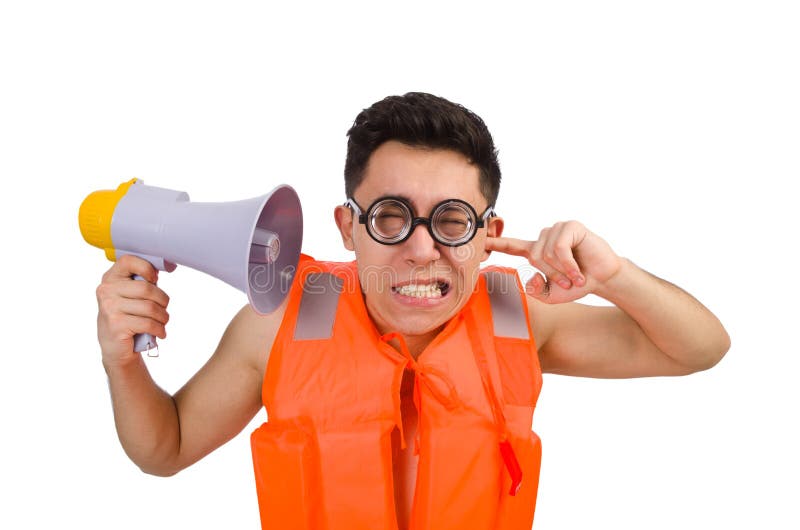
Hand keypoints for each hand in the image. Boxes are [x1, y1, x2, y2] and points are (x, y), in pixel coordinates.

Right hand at [95, 254, 169, 367]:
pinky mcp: (116, 325)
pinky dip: (160, 329)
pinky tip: (160, 332)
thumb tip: (161, 268)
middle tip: (164, 309)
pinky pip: (148, 323)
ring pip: (150, 307)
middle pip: (146, 288)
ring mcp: (109, 308)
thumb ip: (142, 281)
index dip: (147, 268)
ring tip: (163, 322)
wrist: (116, 348)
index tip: (154, 280)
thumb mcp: (131, 296)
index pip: (128, 261)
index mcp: (110, 278)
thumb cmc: (128, 317)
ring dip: (163, 317)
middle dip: (163, 300)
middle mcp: (106, 290)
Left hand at [485, 220, 623, 303]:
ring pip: (546, 253)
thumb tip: (529, 278)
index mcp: (536, 251)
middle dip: (552, 274)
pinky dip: (568, 264)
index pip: (511, 246)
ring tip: (575, 275)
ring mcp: (557, 230)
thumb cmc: (577, 285)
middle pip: (534, 257)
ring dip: (561, 270)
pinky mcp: (570, 226)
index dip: (494, 243)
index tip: (479, 239)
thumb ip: (535, 291)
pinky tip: (578, 269)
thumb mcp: (551, 295)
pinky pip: (559, 248)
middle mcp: (544, 238)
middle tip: (569, 282)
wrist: (603, 279)